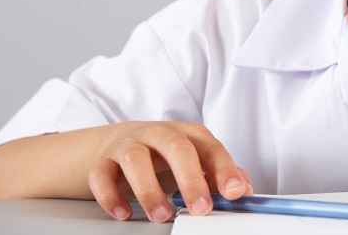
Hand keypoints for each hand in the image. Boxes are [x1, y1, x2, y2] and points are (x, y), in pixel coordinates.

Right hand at [87, 121, 251, 221]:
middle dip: (191, 179)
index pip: (210, 148)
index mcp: (189, 134)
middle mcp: (160, 134)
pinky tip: (125, 214)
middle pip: (176, 148)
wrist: (122, 140)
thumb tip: (245, 190)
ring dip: (149, 189)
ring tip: (161, 215)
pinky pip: (102, 175)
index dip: (225, 170)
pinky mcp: (104, 160)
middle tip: (201, 208)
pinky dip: (111, 195)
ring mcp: (130, 144)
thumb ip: (220, 174)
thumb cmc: (166, 154)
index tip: (235, 192)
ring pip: (136, 159)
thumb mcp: (196, 159)